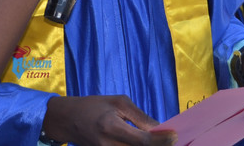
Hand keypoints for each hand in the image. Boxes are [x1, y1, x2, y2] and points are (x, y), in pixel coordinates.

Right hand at [43, 95, 176, 145]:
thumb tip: (161, 128)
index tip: (175, 135)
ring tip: (161, 141)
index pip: (143, 140)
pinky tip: (147, 143)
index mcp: (111, 127)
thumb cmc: (93, 106)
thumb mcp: (118, 102)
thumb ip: (140, 117)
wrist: (68, 120)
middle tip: (172, 140)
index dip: (161, 140)